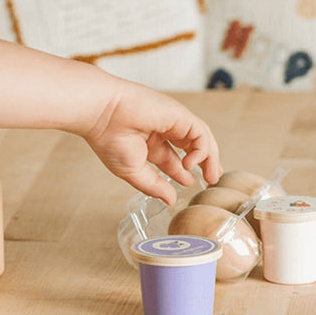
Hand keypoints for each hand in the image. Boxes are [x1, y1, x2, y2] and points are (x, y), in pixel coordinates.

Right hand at [81, 81, 221, 204]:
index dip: (182, 172)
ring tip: (212, 175)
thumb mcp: (132, 171)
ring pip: (200, 139)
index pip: (171, 158)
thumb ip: (153, 185)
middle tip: (212, 178)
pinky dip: (201, 149)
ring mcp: (172, 122)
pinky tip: (191, 163)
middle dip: (204, 163)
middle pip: (190, 147)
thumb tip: (170, 200)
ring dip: (209, 157)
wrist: (103, 114)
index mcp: (147, 143)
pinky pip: (200, 133)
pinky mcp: (179, 115)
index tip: (189, 182)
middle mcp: (161, 131)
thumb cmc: (109, 139)